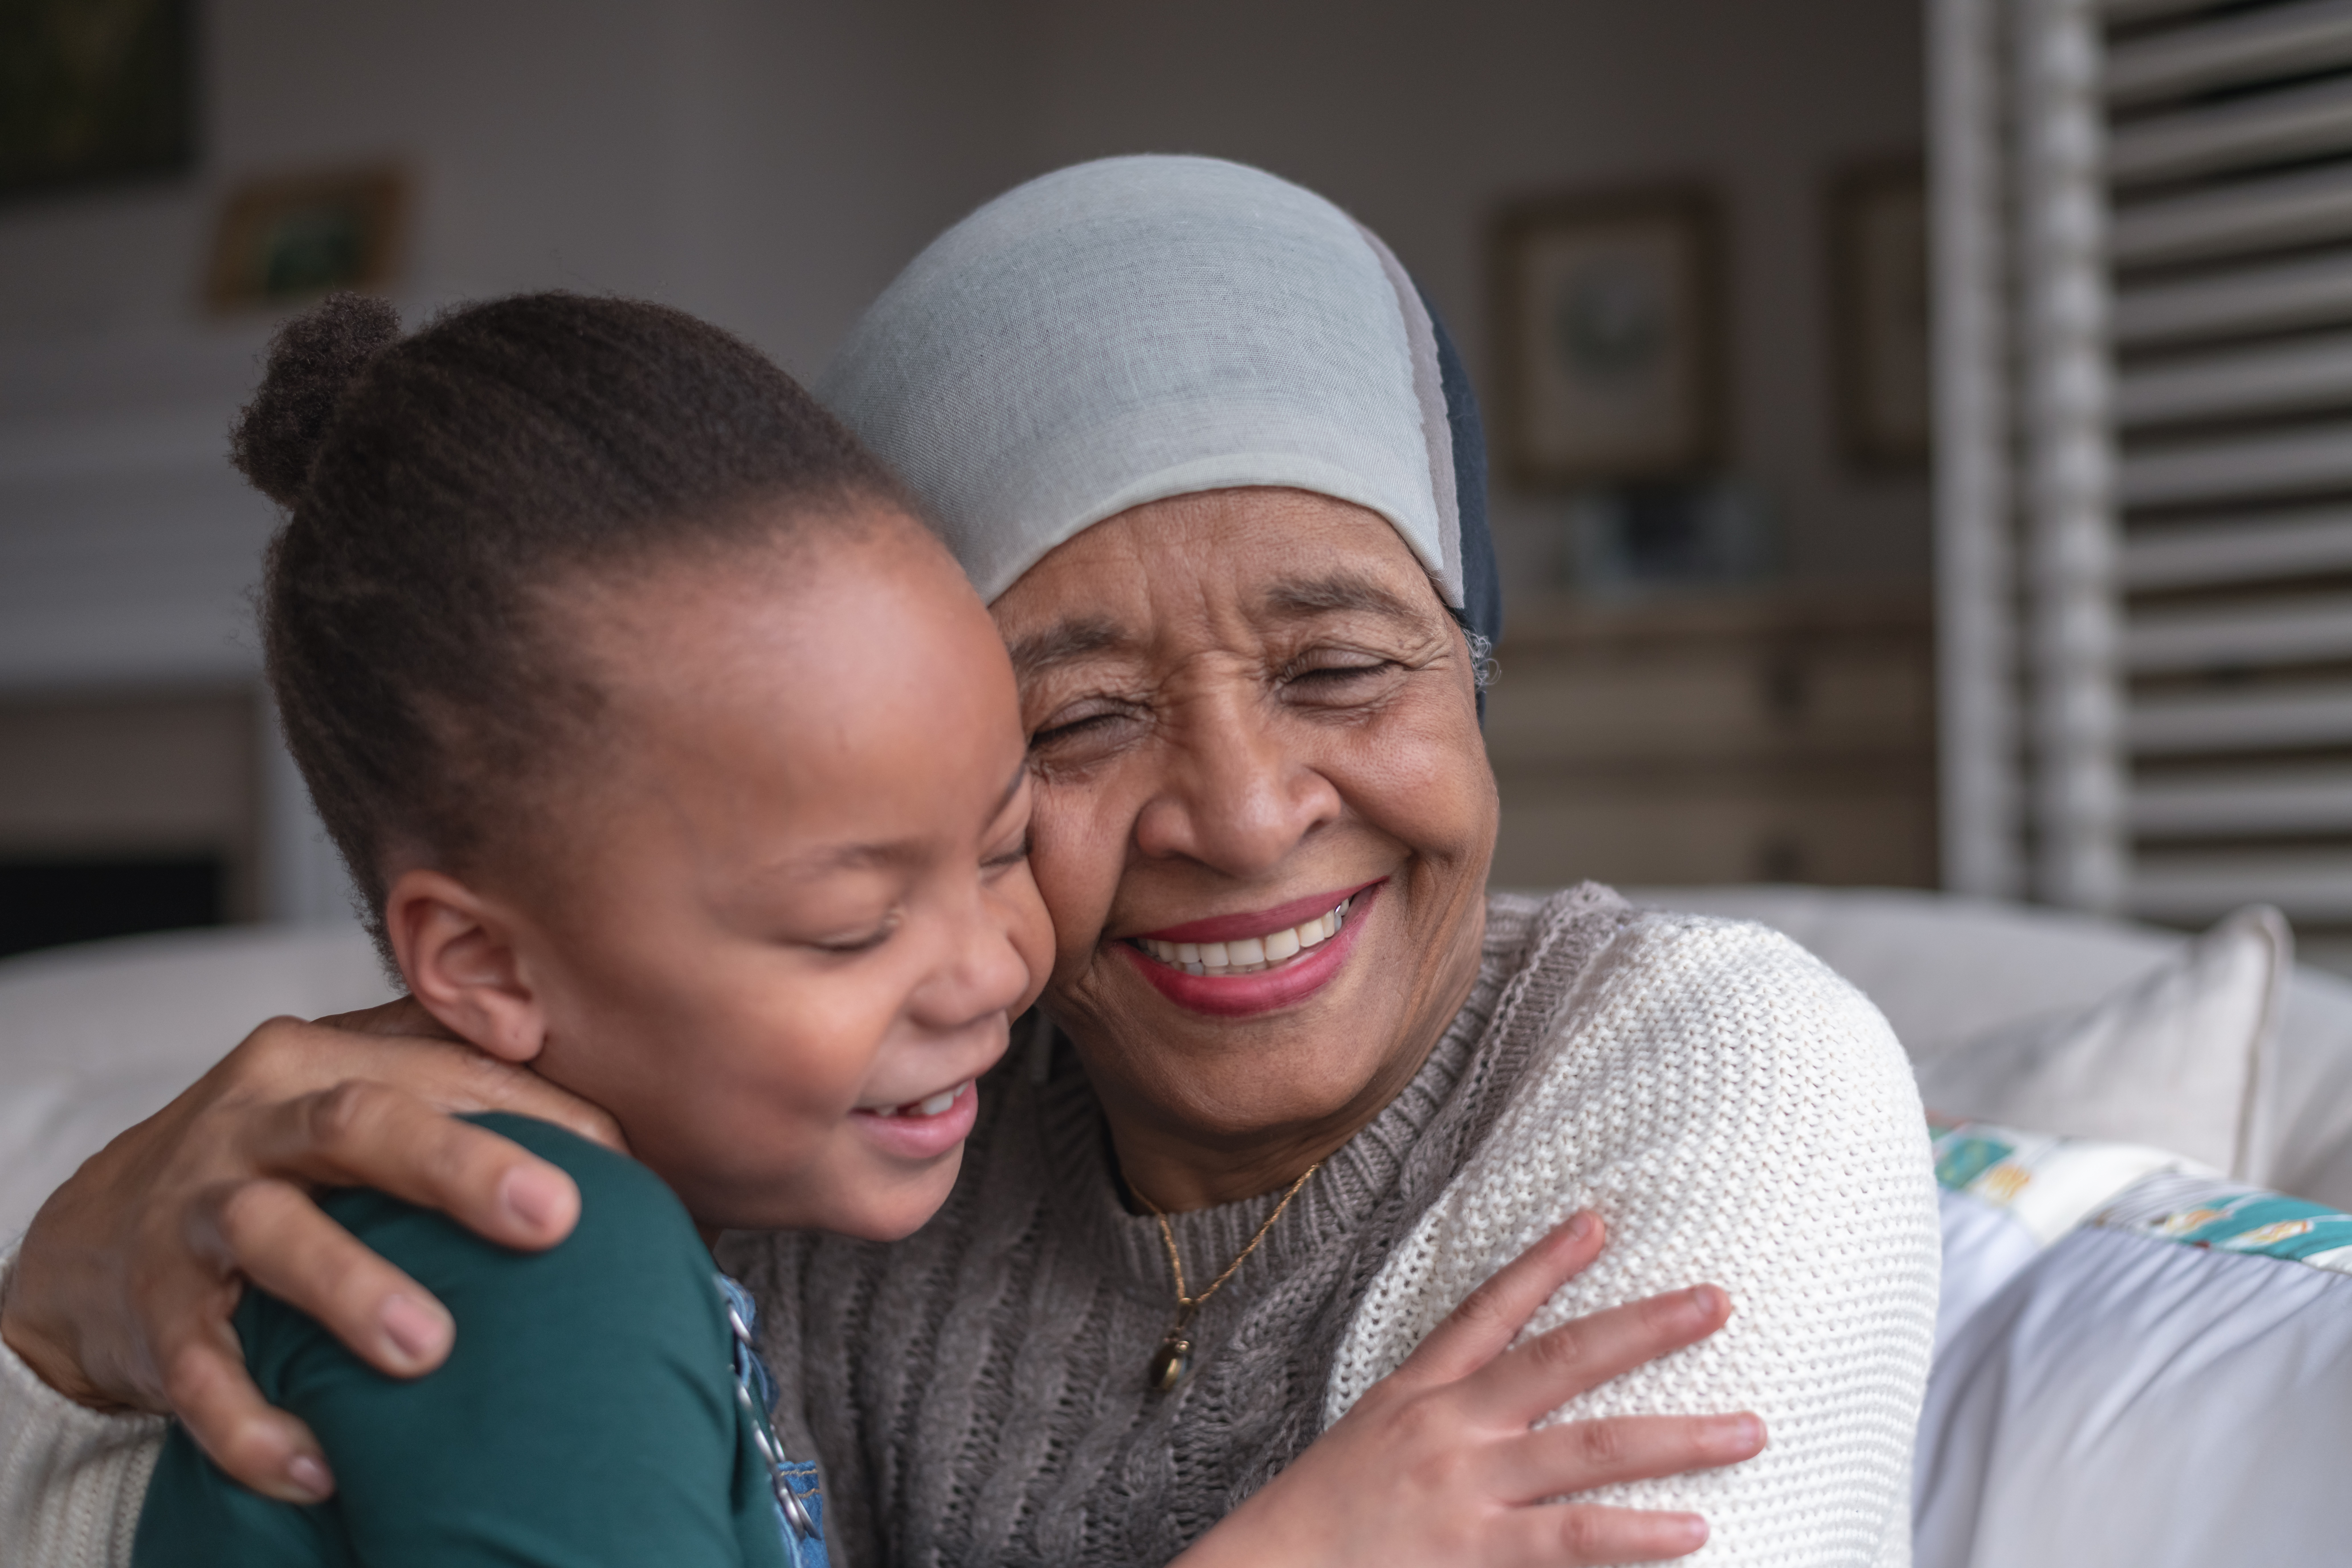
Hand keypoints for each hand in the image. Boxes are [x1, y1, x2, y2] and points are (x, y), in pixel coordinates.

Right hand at [0, 998, 620, 1504]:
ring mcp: (194, 1214)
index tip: (614, 1159)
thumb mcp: (359, 1101)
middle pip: (357, 1123)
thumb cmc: (278, 1162)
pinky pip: (199, 1370)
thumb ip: (471, 1095)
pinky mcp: (153, 1311)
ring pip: (272, 1233)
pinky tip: (316, 1467)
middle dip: (456, 1167)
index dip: (535, 1111)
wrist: (95, 1232)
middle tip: (549, 1218)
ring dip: (352, 1288)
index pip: (444, 1070)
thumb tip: (616, 1139)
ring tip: (426, 1347)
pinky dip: (252, 1422)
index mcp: (322, 1063)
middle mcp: (254, 1123)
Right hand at [1174, 1214, 1761, 1566]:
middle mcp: (1449, 1428)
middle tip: (1717, 1301)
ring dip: (1678, 1437)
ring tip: (1749, 1428)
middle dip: (1644, 1327)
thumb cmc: (1319, 1519)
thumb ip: (1433, 1415)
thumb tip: (1501, 1408)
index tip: (1598, 1220)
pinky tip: (1693, 1529)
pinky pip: (1572, 1539)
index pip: (1489, 1308)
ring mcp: (1466, 1489)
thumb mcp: (1369, 1441)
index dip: (1546, 1261)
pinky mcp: (1474, 1553)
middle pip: (1562, 1361)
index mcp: (1418, 1394)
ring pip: (1590, 1449)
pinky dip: (1637, 1534)